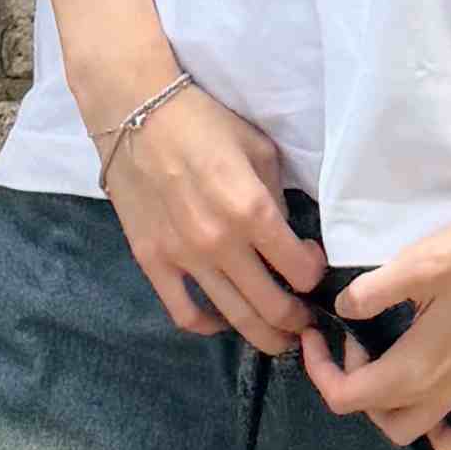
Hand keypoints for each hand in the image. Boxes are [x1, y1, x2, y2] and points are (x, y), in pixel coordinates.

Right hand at [104, 83, 327, 351]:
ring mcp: (183, 258)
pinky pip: (184, 313)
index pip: (300, 270)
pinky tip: (222, 322)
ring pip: (234, 318)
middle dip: (298, 320)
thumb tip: (286, 233)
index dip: (314, 274)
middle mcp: (220, 243)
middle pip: (272, 307)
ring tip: (278, 335)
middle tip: (305, 319)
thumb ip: (276, 197)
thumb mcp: (259, 149)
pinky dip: (209, 326)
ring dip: (265, 334)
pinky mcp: (152, 262)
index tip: (311, 264)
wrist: (135, 114)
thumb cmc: (203, 123)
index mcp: (251, 210)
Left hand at [298, 194, 450, 449]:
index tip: (316, 333)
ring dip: (389, 411)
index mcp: (414, 366)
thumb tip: (343, 309)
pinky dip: (445, 435)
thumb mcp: (415, 263)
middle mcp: (441, 392)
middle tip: (358, 339)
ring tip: (387, 366)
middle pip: (376, 416)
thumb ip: (370, 293)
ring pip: (416, 432)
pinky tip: (436, 406)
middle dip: (352, 384)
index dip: (319, 369)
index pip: (346, 396)